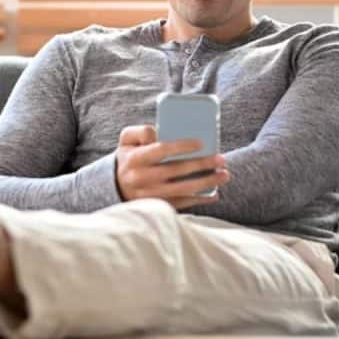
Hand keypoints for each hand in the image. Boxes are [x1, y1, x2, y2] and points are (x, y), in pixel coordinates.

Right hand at [115, 124, 229, 209]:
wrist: (115, 186)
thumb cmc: (128, 157)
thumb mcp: (126, 140)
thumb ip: (141, 131)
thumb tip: (159, 133)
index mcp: (135, 159)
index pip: (161, 150)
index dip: (182, 147)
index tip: (202, 143)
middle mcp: (141, 178)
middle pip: (176, 170)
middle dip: (201, 164)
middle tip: (221, 159)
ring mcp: (149, 195)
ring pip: (182, 189)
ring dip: (205, 183)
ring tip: (223, 175)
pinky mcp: (156, 206)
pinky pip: (181, 204)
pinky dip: (199, 199)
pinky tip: (214, 194)